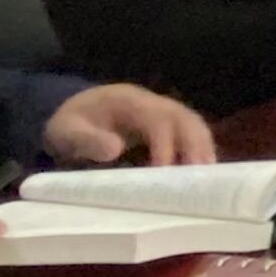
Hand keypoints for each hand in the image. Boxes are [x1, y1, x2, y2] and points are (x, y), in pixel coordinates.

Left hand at [39, 83, 214, 166]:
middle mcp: (150, 102)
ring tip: (208, 176)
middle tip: (199, 175)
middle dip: (194, 145)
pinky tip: (203, 171)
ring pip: (192, 123)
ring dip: (203, 147)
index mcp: (127, 100)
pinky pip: (189, 132)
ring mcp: (159, 111)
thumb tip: (117, 149)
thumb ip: (87, 139)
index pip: (157, 118)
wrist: (70, 116)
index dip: (165, 144)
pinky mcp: (164, 125)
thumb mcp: (66, 131)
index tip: (164, 172)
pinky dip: (200, 148)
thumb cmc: (69, 126)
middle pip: (184, 117)